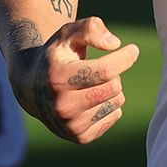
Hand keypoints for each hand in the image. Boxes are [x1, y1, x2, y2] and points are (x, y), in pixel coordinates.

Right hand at [11, 16, 140, 143]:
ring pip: (116, 102)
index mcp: (58, 78)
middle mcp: (62, 105)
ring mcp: (70, 124)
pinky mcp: (79, 137)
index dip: (125, 58)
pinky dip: (111, 105)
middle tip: (100, 69)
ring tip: (94, 84)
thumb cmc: (57, 56)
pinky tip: (94, 99)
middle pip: (113, 87)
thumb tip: (115, 44)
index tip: (133, 50)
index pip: (105, 71)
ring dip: (113, 89)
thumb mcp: (68, 34)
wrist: (33, 88)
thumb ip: (90, 28)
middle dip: (115, 73)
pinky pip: (114, 116)